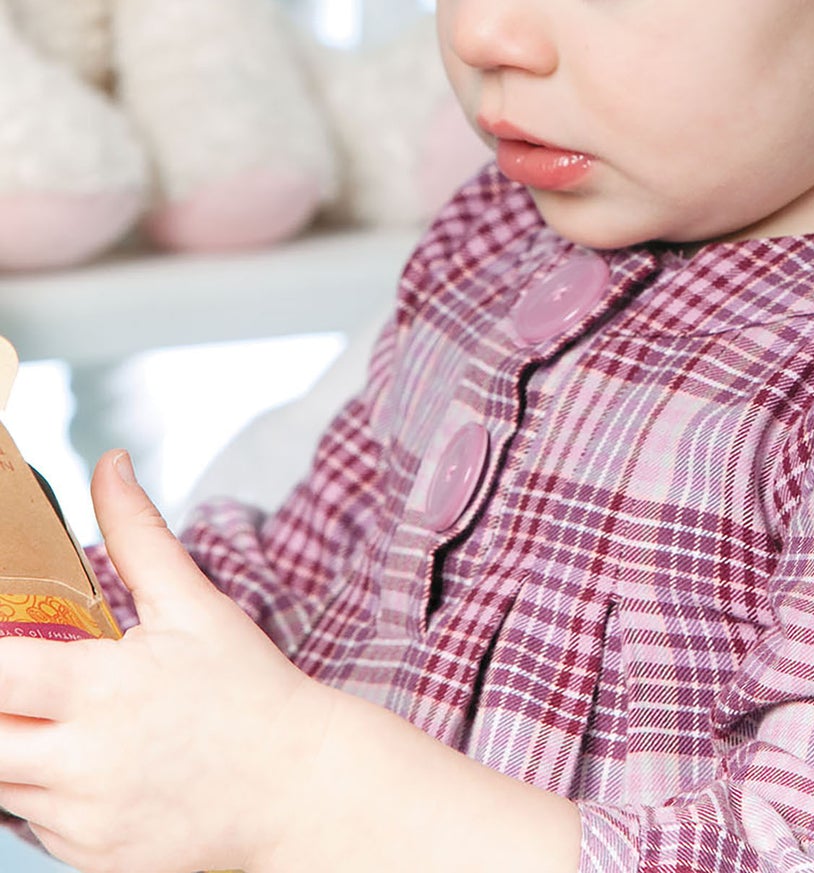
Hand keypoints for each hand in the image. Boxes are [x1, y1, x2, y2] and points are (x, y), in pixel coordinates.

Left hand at [0, 449, 333, 872]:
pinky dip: (43, 794)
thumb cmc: (248, 687)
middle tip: (22, 684)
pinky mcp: (93, 863)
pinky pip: (36, 826)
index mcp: (103, 690)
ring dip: (15, 748)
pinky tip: (89, 763)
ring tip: (61, 717)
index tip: (5, 645)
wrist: (299, 786)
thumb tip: (108, 464)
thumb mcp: (194, 604)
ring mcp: (85, 822)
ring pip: (1, 785)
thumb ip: (137, 535)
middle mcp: (83, 763)